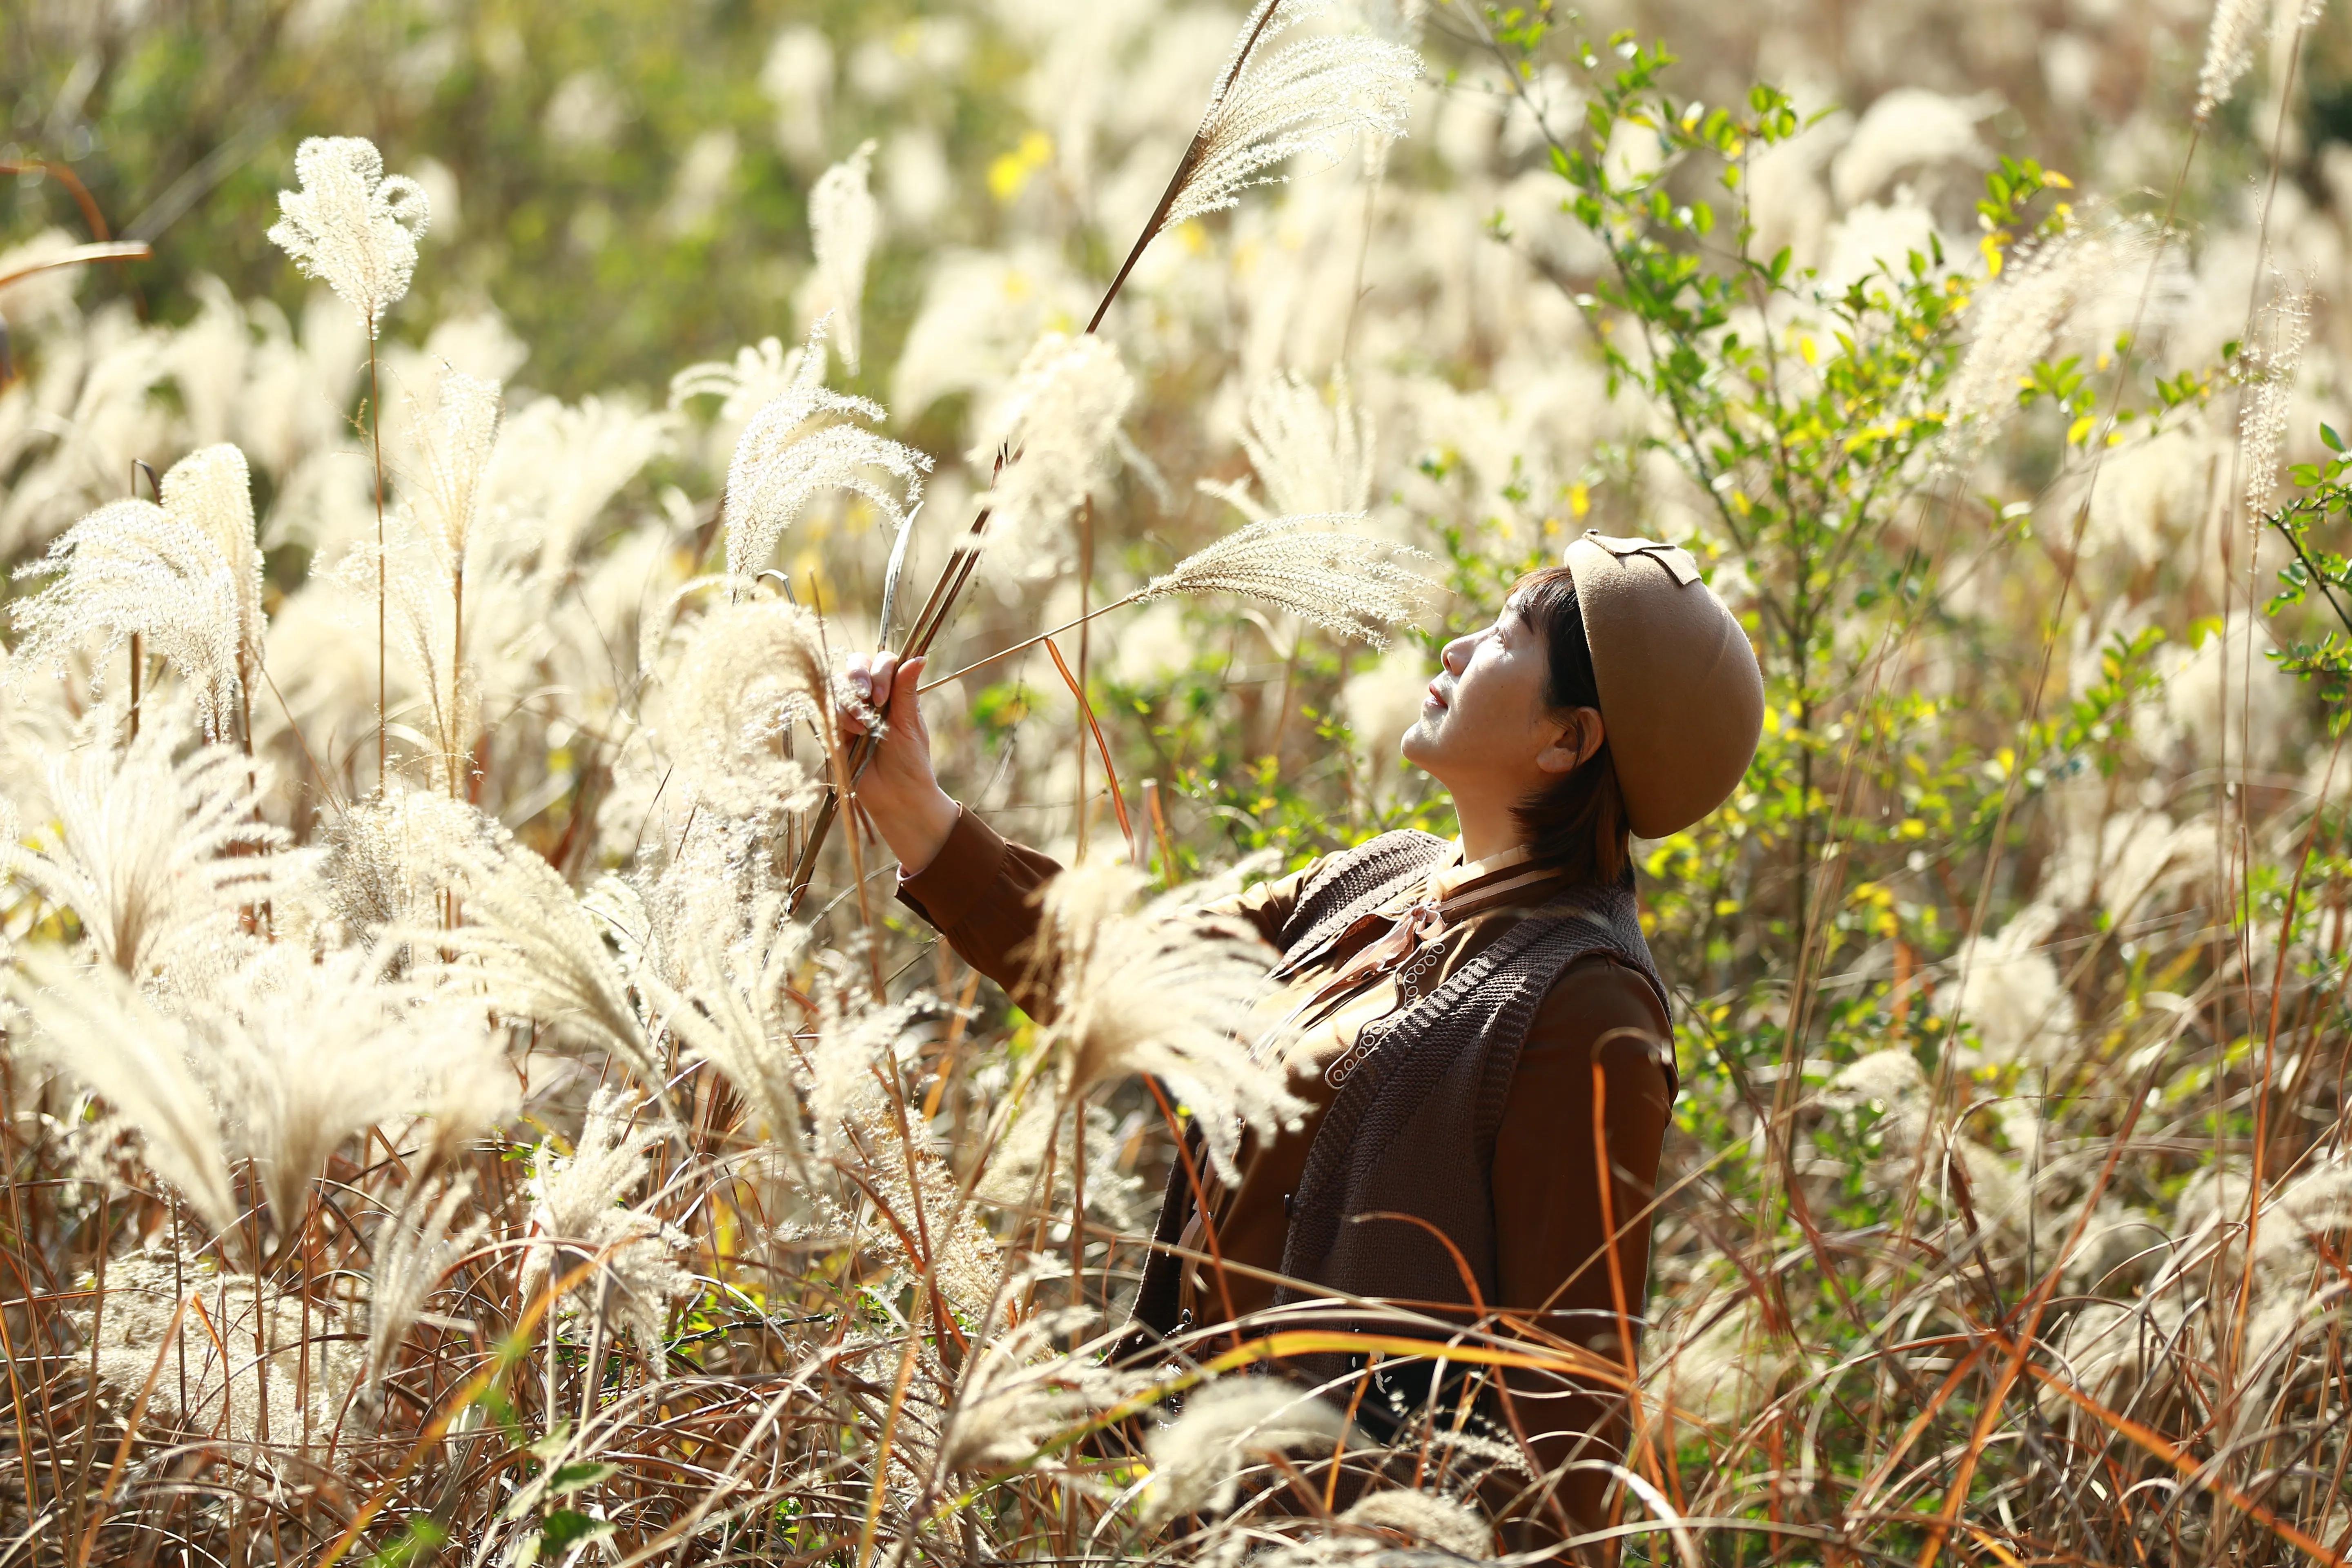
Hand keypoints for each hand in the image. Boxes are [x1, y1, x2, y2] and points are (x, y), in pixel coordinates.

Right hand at [842, 651, 959, 875]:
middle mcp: (871, 697)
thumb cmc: (910, 761)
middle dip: (859, 675)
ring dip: (851, 701)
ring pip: (839, 684)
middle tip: (868, 696)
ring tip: (865, 726)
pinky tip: (855, 732)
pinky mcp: (836, 728)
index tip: (884, 697)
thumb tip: (919, 657)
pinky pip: (828, 707)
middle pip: (856, 664)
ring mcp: (852, 711)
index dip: (881, 670)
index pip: (883, 661)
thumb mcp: (909, 723)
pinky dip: (841, 715)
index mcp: (894, 692)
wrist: (897, 796)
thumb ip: (906, 690)